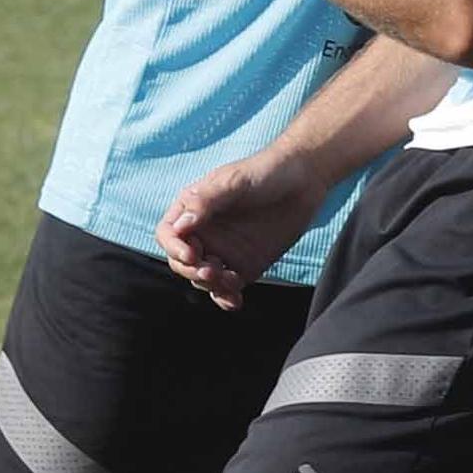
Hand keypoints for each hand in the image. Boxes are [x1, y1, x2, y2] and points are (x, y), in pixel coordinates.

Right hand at [156, 148, 326, 309]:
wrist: (304, 180)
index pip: (168, 234)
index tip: (191, 254)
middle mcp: (204, 233)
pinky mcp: (244, 266)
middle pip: (181, 262)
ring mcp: (223, 251)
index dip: (174, 248)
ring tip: (232, 280)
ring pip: (203, 279)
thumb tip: (180, 226)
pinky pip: (227, 288)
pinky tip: (235, 301)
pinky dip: (226, 298)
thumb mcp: (234, 182)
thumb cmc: (265, 172)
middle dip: (193, 271)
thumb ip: (206, 202)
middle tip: (212, 272)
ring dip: (212, 285)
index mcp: (193, 210)